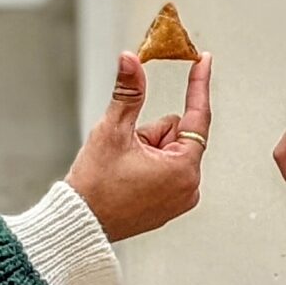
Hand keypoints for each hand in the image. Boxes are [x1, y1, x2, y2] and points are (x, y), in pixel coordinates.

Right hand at [65, 51, 212, 239]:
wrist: (81, 223)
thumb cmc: (95, 186)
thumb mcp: (112, 131)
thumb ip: (129, 92)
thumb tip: (130, 61)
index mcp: (183, 168)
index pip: (197, 116)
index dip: (198, 84)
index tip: (204, 61)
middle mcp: (189, 186)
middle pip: (176, 135)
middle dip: (151, 133)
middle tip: (126, 148)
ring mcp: (181, 199)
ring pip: (170, 152)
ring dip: (148, 150)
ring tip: (123, 167)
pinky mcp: (170, 206)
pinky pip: (166, 170)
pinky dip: (149, 166)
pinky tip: (128, 179)